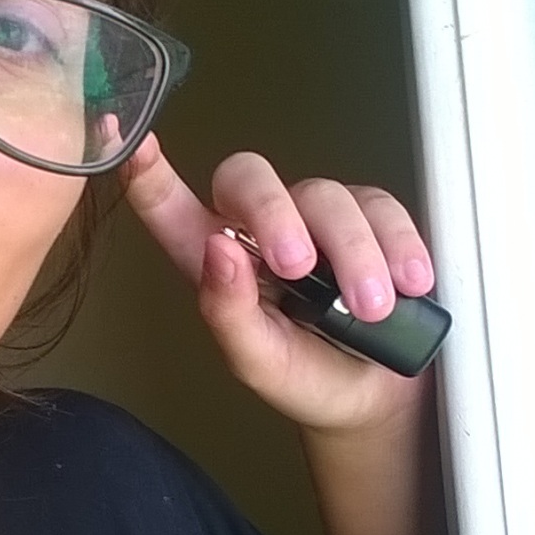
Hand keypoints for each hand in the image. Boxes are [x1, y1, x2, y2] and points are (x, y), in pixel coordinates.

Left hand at [118, 133, 433, 436]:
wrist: (375, 398)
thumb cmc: (303, 377)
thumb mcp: (257, 362)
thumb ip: (229, 312)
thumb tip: (218, 250)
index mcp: (215, 261)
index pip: (171, 209)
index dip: (147, 172)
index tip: (126, 136)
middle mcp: (259, 230)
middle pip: (249, 178)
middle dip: (275, 214)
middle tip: (300, 267)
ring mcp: (315, 220)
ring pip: (326, 197)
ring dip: (354, 253)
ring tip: (371, 309)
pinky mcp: (370, 220)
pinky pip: (381, 209)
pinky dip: (398, 245)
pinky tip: (409, 283)